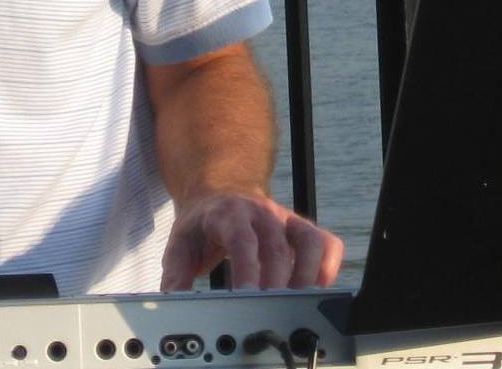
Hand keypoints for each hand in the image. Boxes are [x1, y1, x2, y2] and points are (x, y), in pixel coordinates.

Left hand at [161, 191, 342, 291]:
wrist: (219, 190)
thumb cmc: (202, 224)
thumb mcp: (180, 244)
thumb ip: (175, 276)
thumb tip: (172, 304)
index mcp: (228, 215)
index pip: (242, 240)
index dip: (247, 268)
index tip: (247, 296)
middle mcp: (261, 213)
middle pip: (276, 245)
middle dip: (277, 281)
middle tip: (271, 311)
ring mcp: (285, 219)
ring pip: (308, 239)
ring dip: (307, 273)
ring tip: (298, 304)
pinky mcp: (301, 229)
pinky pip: (325, 242)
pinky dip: (328, 264)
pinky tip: (320, 288)